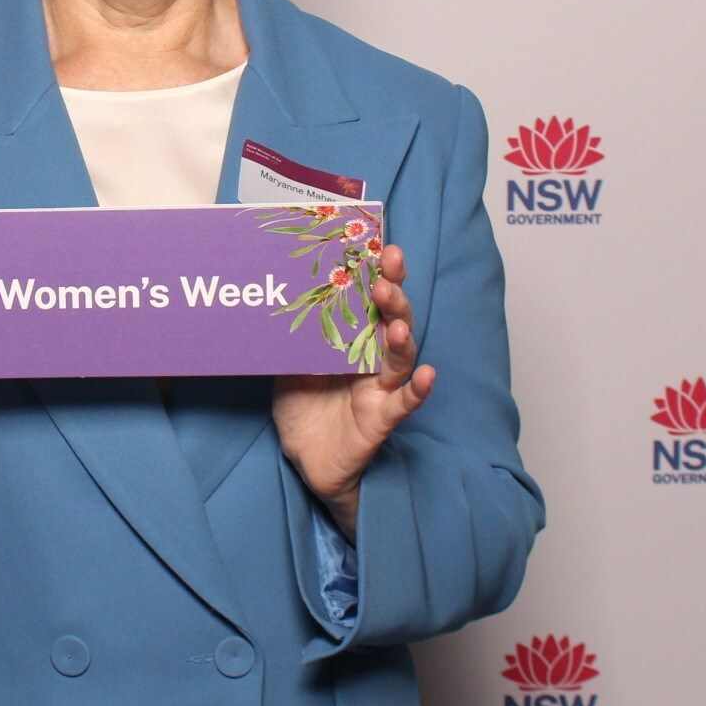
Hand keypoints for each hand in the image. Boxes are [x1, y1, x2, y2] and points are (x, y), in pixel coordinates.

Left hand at [273, 241, 434, 538]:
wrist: (304, 458)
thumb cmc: (303, 407)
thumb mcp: (288, 363)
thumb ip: (293, 335)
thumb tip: (279, 295)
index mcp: (352, 341)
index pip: (369, 302)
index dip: (377, 275)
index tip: (380, 247)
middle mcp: (372, 360)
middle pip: (392, 320)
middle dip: (393, 294)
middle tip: (389, 270)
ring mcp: (379, 389)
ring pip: (400, 358)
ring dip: (403, 336)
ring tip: (397, 322)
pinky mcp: (380, 419)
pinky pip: (404, 403)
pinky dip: (417, 390)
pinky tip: (427, 375)